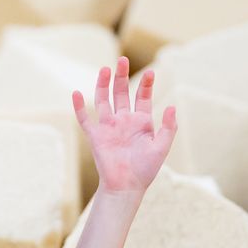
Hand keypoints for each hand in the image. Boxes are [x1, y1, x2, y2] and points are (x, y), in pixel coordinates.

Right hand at [73, 57, 175, 195]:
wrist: (127, 187)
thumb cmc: (146, 169)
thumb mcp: (162, 147)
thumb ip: (168, 127)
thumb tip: (171, 106)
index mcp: (141, 122)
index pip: (142, 97)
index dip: (146, 84)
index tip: (151, 72)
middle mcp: (123, 120)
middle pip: (121, 93)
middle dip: (122, 76)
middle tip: (123, 60)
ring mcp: (108, 127)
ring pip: (103, 100)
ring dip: (103, 85)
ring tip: (105, 69)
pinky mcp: (96, 136)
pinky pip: (85, 119)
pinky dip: (79, 107)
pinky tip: (76, 93)